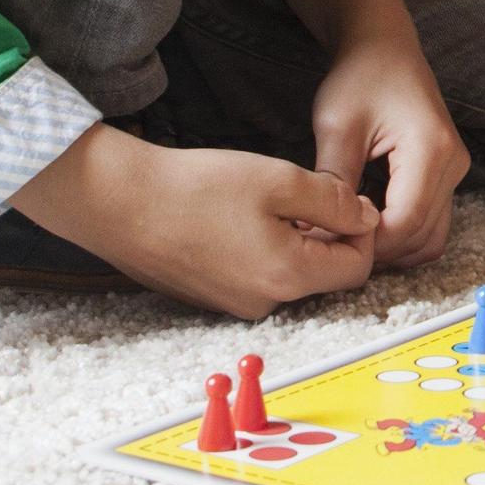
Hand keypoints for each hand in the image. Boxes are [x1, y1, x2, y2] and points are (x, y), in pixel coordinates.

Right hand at [12, 124, 379, 318]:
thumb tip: (366, 217)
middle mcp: (265, 303)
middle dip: (327, 234)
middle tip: (303, 193)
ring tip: (263, 202)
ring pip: (289, 273)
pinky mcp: (210, 297)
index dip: (361, 229)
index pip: (358, 267)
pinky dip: (261, 249)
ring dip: (293, 240)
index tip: (343, 197)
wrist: (119, 203)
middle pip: (325, 274)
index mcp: (289, 277)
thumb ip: (334, 201)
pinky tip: (235, 218)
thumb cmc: (198, 187)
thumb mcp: (280, 180)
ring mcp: (234, 305)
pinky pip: (255, 276)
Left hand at [310, 33, 468, 269]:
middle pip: (421, 236)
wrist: (385, 48)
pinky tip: (367, 224)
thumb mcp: (337, 127)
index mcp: (430, 150)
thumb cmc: (360, 78)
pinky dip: (403, 235)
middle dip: (377, 251)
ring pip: (432, 237)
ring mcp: (456, 171)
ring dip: (393, 249)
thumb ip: (333, 181)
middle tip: (330, 246)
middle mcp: (454, 164)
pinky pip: (433, 222)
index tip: (327, 240)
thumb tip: (314, 231)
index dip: (367, 243)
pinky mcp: (448, 174)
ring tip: (349, 236)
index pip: (405, 222)